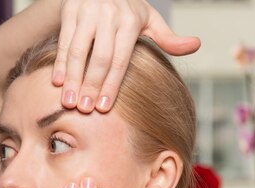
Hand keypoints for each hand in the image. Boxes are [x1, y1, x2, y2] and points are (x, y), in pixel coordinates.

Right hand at [52, 0, 200, 112]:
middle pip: (99, 58)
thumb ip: (168, 37)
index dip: (111, 85)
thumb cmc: (128, 8)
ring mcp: (88, 12)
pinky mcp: (71, 10)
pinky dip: (60, 63)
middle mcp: (110, 15)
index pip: (120, 60)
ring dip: (73, 79)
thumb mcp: (149, 19)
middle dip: (91, 86)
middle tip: (84, 111)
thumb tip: (195, 45)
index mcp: (131, 21)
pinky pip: (65, 41)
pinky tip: (58, 83)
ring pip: (78, 51)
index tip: (103, 108)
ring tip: (69, 102)